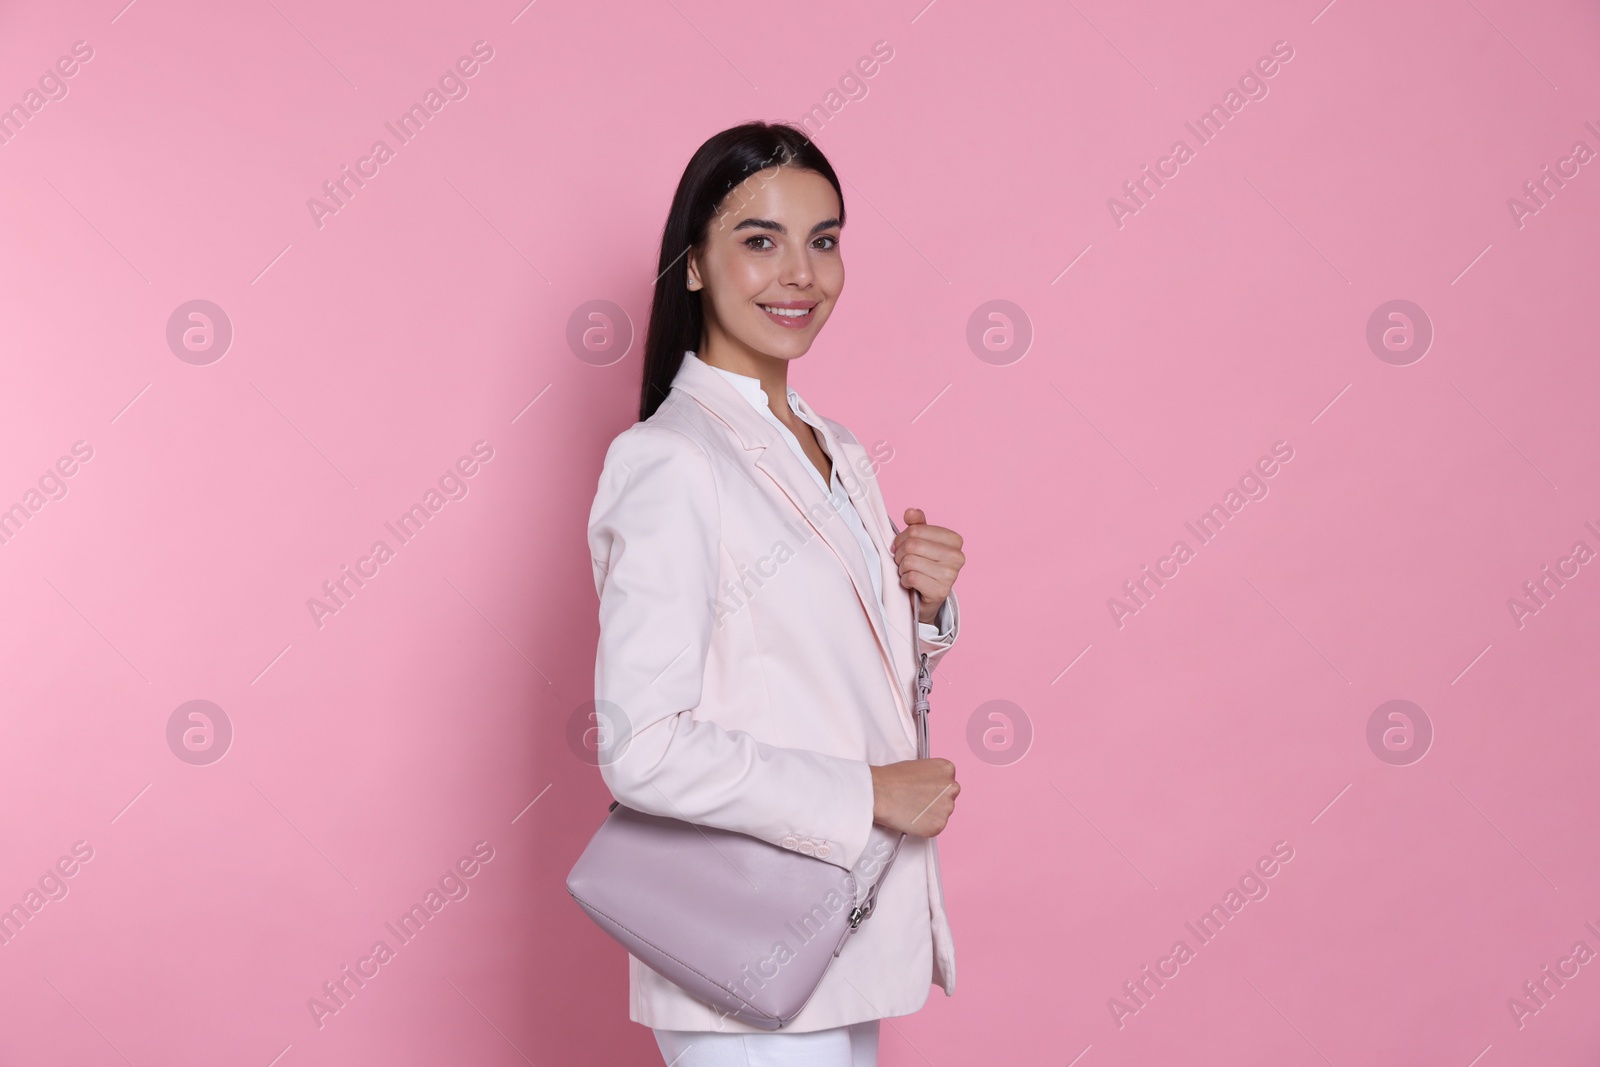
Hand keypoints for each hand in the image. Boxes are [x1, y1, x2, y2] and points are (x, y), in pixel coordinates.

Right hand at [870, 758, 960, 835]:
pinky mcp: (938, 825)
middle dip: (935, 801)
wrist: (879, 792)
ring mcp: (947, 808)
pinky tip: (911, 818)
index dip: (935, 789)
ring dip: (930, 814)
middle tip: (917, 802)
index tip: (925, 792)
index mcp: (947, 769)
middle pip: (948, 797)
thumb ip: (931, 776)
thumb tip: (930, 787)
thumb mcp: (917, 766)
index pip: (948, 782)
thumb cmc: (891, 778)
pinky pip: (934, 828)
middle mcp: (951, 787)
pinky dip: (924, 826)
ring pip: (942, 814)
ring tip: (911, 809)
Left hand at [891, 508, 964, 625]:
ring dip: (902, 568)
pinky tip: (911, 584)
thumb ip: (917, 525)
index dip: (902, 538)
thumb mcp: (921, 542)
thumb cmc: (923, 566)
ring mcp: (951, 575)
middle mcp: (958, 556)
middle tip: (902, 562)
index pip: (916, 530)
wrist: (925, 599)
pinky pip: (912, 577)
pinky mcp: (941, 591)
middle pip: (912, 545)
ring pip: (910, 561)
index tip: (902, 547)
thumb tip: (910, 512)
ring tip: (908, 572)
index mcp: (954, 540)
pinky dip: (905, 581)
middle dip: (900, 554)